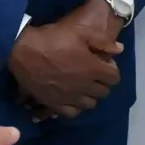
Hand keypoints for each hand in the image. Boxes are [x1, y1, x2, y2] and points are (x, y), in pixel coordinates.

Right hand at [8, 10, 123, 118]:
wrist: (23, 50)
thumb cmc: (53, 38)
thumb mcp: (80, 31)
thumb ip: (102, 40)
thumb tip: (120, 49)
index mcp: (93, 69)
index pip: (114, 77)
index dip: (112, 70)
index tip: (105, 63)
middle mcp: (84, 86)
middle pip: (103, 92)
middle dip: (103, 82)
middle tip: (95, 73)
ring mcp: (69, 97)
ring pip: (89, 104)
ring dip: (90, 95)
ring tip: (84, 86)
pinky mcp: (54, 103)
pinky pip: (72, 112)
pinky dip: (75, 107)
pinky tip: (72, 98)